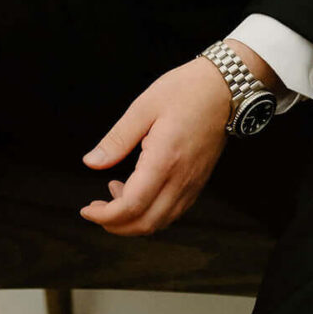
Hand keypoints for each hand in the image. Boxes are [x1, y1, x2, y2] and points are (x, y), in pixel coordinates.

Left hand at [80, 52, 252, 237]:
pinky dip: (150, 213)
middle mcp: (181, 179)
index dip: (105, 216)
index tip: (87, 211)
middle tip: (95, 209)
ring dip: (132, 221)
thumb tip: (92, 162)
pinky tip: (137, 191)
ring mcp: (192, 184)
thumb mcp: (143, 107)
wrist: (225, 88)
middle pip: (146, 223)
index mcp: (164, 160)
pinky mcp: (198, 183)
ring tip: (114, 194)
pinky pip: (172, 212)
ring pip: (160, 222)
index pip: (132, 206)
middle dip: (115, 225)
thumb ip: (117, 140)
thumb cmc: (186, 91)